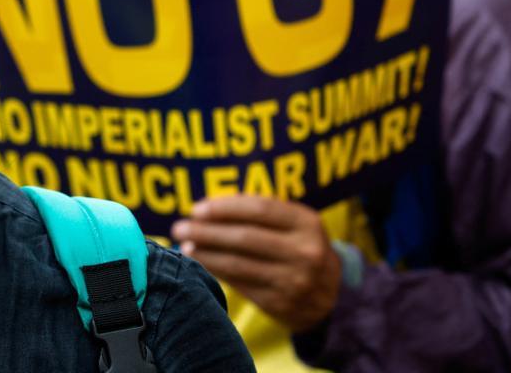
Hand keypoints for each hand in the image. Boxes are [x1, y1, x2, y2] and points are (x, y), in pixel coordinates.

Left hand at [171, 195, 340, 331]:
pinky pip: (239, 284)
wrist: (330, 296)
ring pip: (238, 264)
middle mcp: (304, 252)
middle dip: (207, 232)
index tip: (197, 208)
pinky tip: (200, 263)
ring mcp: (293, 280)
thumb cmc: (300, 247)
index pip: (260, 209)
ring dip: (206, 254)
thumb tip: (209, 208)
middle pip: (245, 238)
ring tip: (184, 245)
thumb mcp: (295, 224)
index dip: (225, 208)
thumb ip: (261, 212)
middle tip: (179, 227)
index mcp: (308, 223)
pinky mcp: (279, 303)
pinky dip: (216, 271)